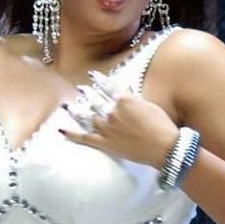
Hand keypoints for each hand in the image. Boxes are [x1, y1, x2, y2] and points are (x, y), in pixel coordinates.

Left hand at [60, 69, 178, 167]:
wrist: (164, 147)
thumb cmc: (161, 125)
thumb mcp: (149, 105)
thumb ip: (133, 98)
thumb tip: (125, 90)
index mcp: (123, 99)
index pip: (106, 86)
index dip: (98, 80)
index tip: (92, 75)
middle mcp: (111, 111)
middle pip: (94, 99)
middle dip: (87, 93)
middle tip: (81, 89)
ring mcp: (106, 127)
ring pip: (86, 115)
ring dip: (76, 109)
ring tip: (69, 105)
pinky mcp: (104, 142)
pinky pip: (83, 137)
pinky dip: (71, 133)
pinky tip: (61, 129)